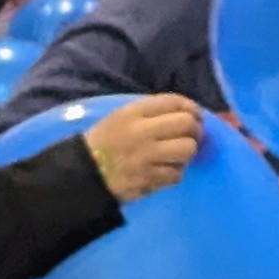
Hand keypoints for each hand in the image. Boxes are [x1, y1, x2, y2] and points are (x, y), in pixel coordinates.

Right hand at [83, 94, 203, 203]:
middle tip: (191, 138)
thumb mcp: (120, 118)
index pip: (174, 101)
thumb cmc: (103, 143)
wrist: (82, 173)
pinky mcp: (149, 177)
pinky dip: (174, 173)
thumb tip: (188, 116)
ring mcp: (147, 155)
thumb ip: (150, 114)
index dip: (191, 108)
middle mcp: (141, 131)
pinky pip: (177, 173)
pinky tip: (163, 171)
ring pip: (187, 149)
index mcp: (132, 113)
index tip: (194, 117)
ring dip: (186, 154)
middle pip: (186, 124)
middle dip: (195, 131)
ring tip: (176, 156)